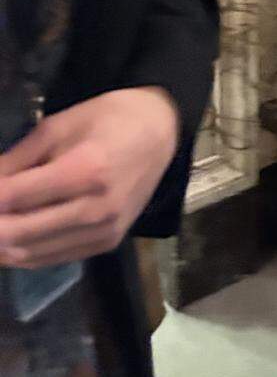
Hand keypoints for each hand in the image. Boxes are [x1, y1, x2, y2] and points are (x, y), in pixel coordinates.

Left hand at [0, 88, 178, 267]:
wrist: (161, 132)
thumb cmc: (111, 117)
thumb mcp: (60, 124)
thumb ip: (17, 158)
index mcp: (85, 170)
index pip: (12, 198)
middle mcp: (95, 209)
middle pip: (15, 234)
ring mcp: (103, 232)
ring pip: (28, 254)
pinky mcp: (106, 244)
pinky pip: (50, 259)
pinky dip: (21, 253)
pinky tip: (7, 238)